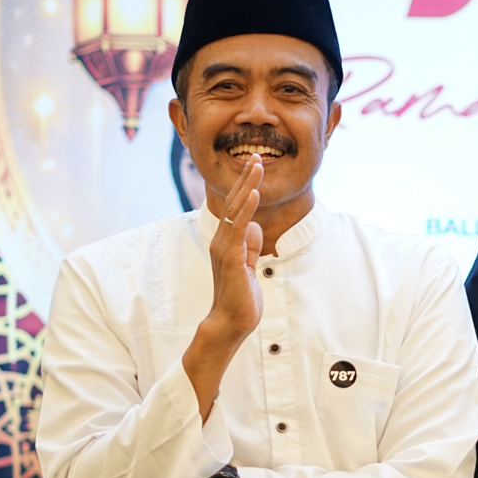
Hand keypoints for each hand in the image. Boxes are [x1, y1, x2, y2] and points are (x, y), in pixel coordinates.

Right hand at [183, 158, 264, 419]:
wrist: (232, 322)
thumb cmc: (240, 296)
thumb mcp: (249, 265)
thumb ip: (249, 246)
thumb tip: (254, 227)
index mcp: (227, 241)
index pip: (236, 207)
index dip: (244, 185)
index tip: (254, 165)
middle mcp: (222, 240)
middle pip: (233, 202)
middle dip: (245, 178)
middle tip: (255, 155)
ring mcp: (225, 248)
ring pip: (234, 210)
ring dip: (245, 186)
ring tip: (255, 166)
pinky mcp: (231, 258)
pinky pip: (238, 228)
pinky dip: (246, 209)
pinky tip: (252, 194)